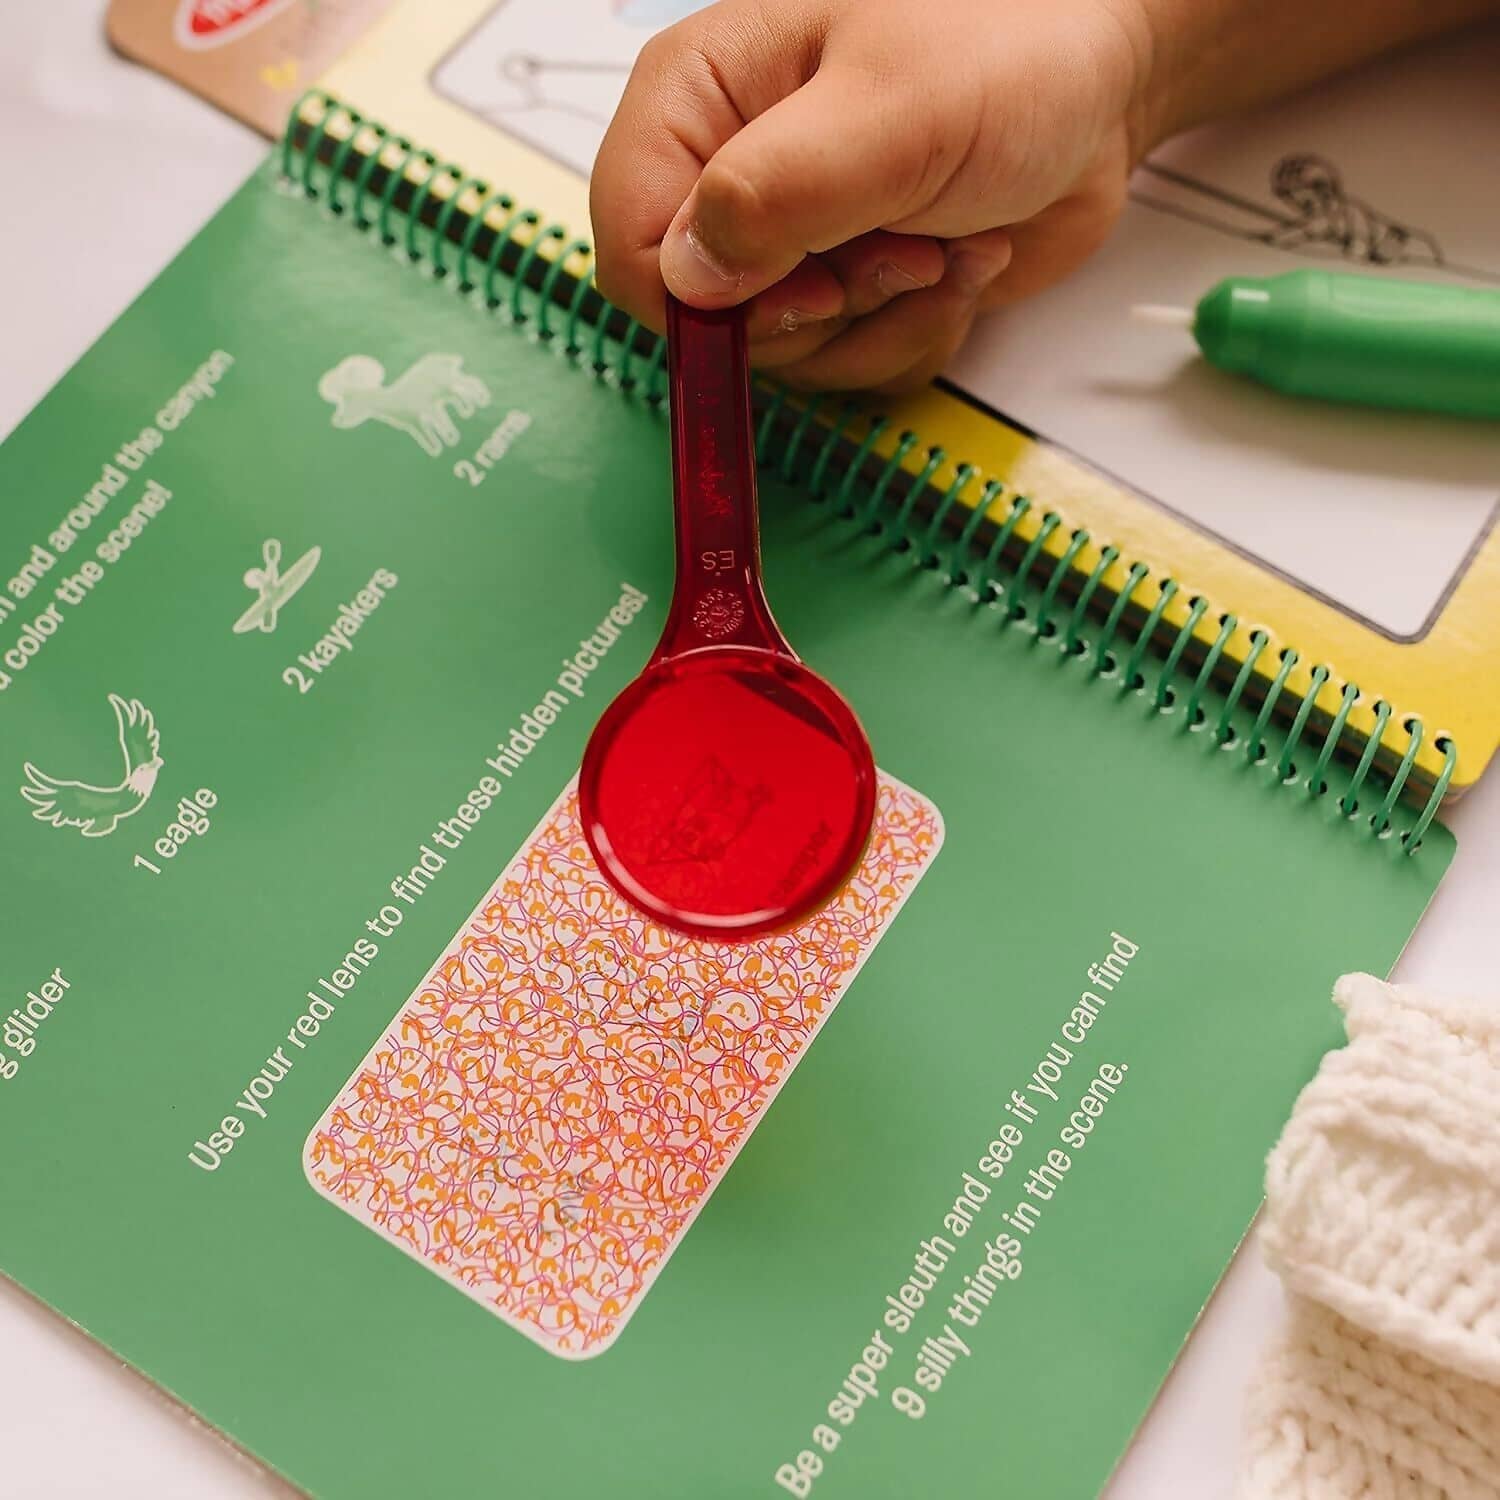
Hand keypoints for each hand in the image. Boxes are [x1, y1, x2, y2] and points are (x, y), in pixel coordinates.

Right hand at [590, 0, 1153, 390]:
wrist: (1104, 79)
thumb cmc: (1011, 42)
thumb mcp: (889, 112)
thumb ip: (774, 194)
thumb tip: (691, 279)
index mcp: (700, 99)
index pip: (630, 246)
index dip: (708, 300)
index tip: (809, 284)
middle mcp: (732, 177)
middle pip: (713, 322)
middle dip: (823, 311)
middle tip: (900, 247)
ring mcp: (792, 240)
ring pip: (789, 357)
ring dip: (884, 321)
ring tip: (942, 242)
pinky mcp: (849, 287)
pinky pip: (850, 366)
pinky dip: (916, 332)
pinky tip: (959, 261)